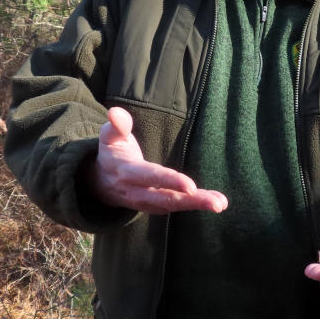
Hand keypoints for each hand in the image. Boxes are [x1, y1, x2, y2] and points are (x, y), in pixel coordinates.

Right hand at [90, 107, 227, 213]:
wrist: (99, 183)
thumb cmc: (111, 153)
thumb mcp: (109, 137)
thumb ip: (117, 125)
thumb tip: (115, 112)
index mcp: (127, 172)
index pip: (151, 177)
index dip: (170, 181)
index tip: (191, 186)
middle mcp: (137, 192)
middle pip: (167, 198)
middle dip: (192, 201)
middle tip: (216, 204)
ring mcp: (147, 202)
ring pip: (174, 205)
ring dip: (198, 205)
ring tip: (220, 204)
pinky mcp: (156, 206)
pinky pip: (176, 206)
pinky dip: (195, 205)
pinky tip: (215, 202)